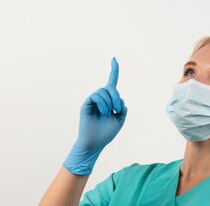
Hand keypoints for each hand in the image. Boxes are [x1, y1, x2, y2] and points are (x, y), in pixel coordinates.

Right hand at [63, 57, 127, 175]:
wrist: (95, 143)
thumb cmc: (106, 133)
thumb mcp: (120, 120)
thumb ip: (122, 108)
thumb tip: (120, 100)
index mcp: (109, 101)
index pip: (111, 83)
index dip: (113, 71)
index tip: (114, 59)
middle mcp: (101, 99)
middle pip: (110, 87)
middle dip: (116, 97)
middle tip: (117, 109)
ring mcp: (93, 100)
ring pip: (104, 91)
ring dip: (110, 102)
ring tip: (109, 113)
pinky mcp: (87, 103)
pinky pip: (96, 96)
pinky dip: (103, 103)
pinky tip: (103, 112)